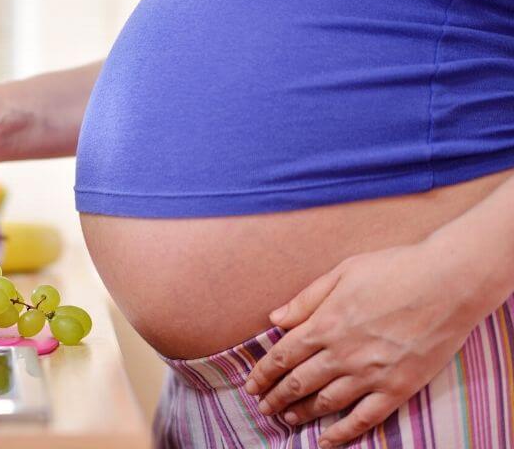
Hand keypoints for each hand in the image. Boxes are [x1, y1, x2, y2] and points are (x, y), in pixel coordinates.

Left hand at [244, 241, 498, 447]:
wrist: (450, 282)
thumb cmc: (395, 269)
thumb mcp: (343, 272)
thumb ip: (306, 299)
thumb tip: (274, 319)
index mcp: (325, 324)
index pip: (283, 356)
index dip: (263, 374)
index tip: (251, 386)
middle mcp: (343, 353)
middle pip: (298, 382)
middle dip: (276, 397)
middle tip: (262, 408)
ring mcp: (371, 373)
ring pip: (326, 402)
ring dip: (302, 413)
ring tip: (287, 419)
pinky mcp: (398, 387)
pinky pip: (364, 417)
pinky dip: (342, 432)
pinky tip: (326, 440)